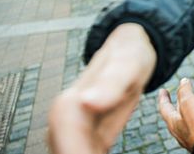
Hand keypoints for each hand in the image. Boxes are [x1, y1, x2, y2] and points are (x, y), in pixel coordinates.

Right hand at [48, 23, 156, 153]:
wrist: (130, 49)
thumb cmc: (130, 56)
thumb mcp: (127, 66)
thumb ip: (110, 85)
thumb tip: (87, 102)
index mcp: (67, 108)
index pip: (69, 151)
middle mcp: (62, 122)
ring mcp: (70, 131)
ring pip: (75, 153)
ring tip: (106, 153)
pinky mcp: (83, 136)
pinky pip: (86, 153)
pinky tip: (105, 153)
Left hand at [158, 78, 193, 150]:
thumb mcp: (188, 102)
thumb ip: (184, 91)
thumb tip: (183, 81)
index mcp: (173, 122)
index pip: (164, 107)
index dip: (163, 97)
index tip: (162, 90)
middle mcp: (178, 131)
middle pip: (173, 115)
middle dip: (174, 104)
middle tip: (174, 97)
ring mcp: (188, 137)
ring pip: (183, 122)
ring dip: (184, 112)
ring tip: (188, 106)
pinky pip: (193, 127)